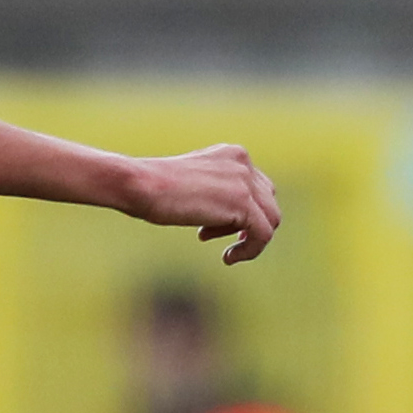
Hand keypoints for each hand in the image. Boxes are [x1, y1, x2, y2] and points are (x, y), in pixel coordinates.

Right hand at [119, 142, 280, 264]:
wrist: (140, 184)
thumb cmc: (150, 188)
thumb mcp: (189, 182)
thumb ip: (211, 190)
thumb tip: (222, 214)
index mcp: (232, 154)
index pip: (255, 186)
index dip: (239, 212)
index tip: (210, 229)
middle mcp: (243, 163)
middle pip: (268, 201)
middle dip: (247, 224)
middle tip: (219, 238)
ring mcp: (245, 181)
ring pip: (271, 219)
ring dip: (252, 240)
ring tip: (229, 253)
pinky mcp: (243, 203)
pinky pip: (264, 234)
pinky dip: (250, 250)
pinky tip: (228, 258)